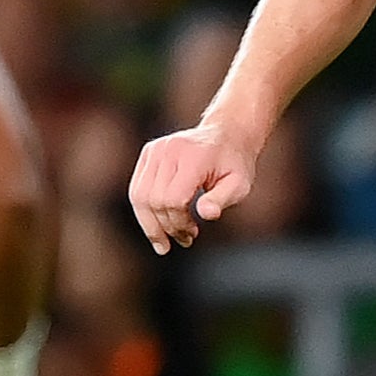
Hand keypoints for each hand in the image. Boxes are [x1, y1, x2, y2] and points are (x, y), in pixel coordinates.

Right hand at [129, 125, 254, 254]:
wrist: (227, 134)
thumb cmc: (235, 163)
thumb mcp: (239, 184)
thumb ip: (222, 199)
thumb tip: (206, 214)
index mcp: (193, 157)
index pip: (174, 199)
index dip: (179, 223)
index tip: (193, 234)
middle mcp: (169, 150)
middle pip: (154, 200)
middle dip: (166, 227)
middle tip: (184, 239)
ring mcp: (156, 149)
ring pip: (139, 196)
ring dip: (150, 224)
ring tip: (165, 242)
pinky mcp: (148, 153)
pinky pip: (137, 188)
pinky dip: (144, 211)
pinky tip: (157, 225)